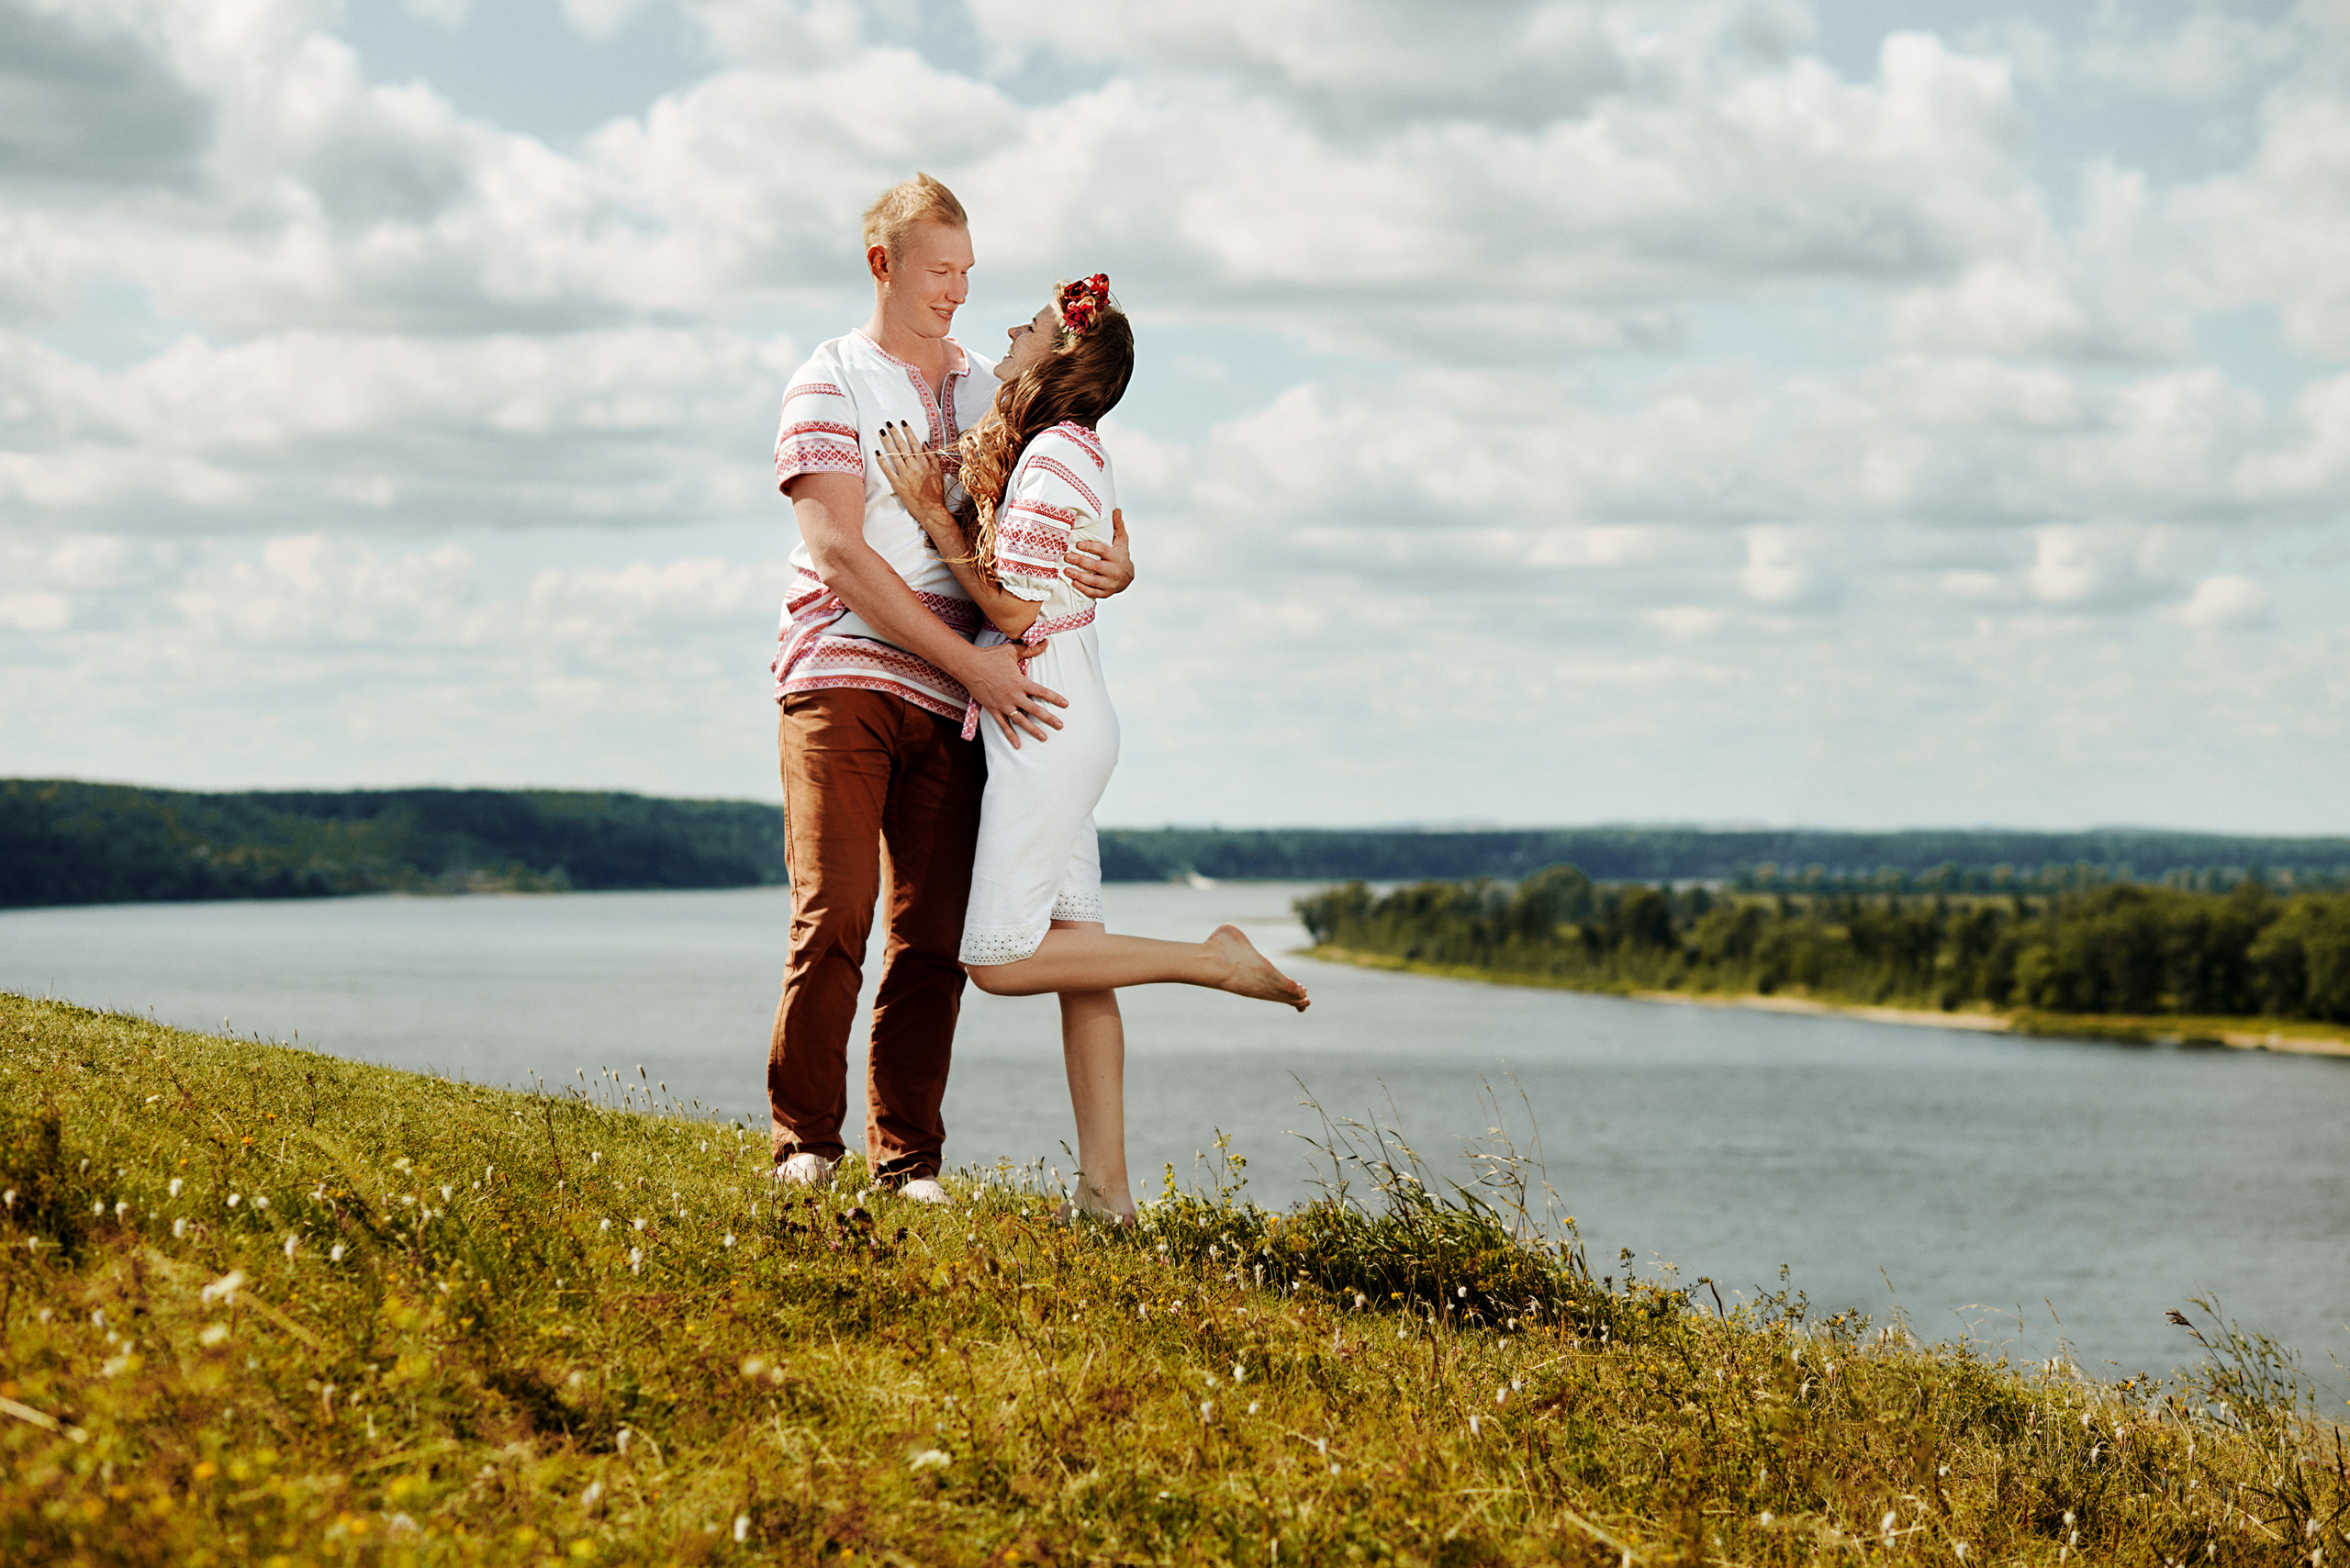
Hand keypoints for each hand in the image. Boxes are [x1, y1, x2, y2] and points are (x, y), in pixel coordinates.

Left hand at [873, 421, 955, 541]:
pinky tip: (877, 452)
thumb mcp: (939, 473)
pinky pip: (888, 471)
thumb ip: (932, 457)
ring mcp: (905, 476)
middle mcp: (914, 467)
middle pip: (902, 446)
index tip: (902, 422)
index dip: (908, 431)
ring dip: (887, 443)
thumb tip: (924, 443)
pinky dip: (882, 461)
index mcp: (924, 463)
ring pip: (894, 455)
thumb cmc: (935, 492)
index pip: (914, 443)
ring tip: (881, 432)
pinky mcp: (898, 485)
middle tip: (888, 423)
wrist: (931, 510)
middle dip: (895, 433)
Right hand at [960, 641, 1065, 747]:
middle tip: (1060, 726)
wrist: (968, 665)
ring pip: (1021, 721)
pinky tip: (1018, 745)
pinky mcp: (993, 709)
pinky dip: (1011, 735)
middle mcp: (1013, 695)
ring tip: (1044, 738)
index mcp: (1020, 682)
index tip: (1066, 704)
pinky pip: (1003, 725)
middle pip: (1035, 710)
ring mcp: (1003, 704)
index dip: (1055, 698)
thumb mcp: (1012, 651)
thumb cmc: (990, 656)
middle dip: (1049, 718)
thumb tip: (1045, 642)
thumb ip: (1030, 649)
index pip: (1042, 692)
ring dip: (1033, 730)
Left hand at [1065, 509, 1132, 599]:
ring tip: (1066, 570)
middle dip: (1080, 561)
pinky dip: (1083, 588)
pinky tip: (1074, 583)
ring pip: (1093, 581)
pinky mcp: (1106, 593)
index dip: (1090, 547)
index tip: (1078, 544)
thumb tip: (1117, 510)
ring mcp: (1110, 583)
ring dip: (1079, 576)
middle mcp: (1114, 571)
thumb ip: (1118, 526)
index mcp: (1117, 556)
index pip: (1103, 551)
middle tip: (1067, 556)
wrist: (1128, 577)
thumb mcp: (1122, 541)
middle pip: (1096, 566)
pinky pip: (1094, 592)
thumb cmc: (1121, 555)